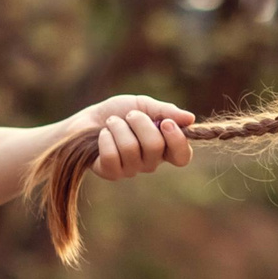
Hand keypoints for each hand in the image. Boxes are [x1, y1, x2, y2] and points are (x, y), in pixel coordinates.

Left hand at [69, 93, 194, 179]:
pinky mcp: (111, 173)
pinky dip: (106, 138)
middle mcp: (151, 162)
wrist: (87, 119)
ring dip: (119, 127)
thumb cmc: (119, 112)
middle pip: (155, 147)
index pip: (182, 156)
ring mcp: (132, 170)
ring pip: (131, 148)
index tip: (165, 122)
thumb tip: (190, 118)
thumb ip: (166, 111)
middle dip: (140, 123)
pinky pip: (112, 155)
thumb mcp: (144, 105)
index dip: (177, 141)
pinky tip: (102, 135)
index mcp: (165, 147)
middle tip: (130, 115)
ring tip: (112, 122)